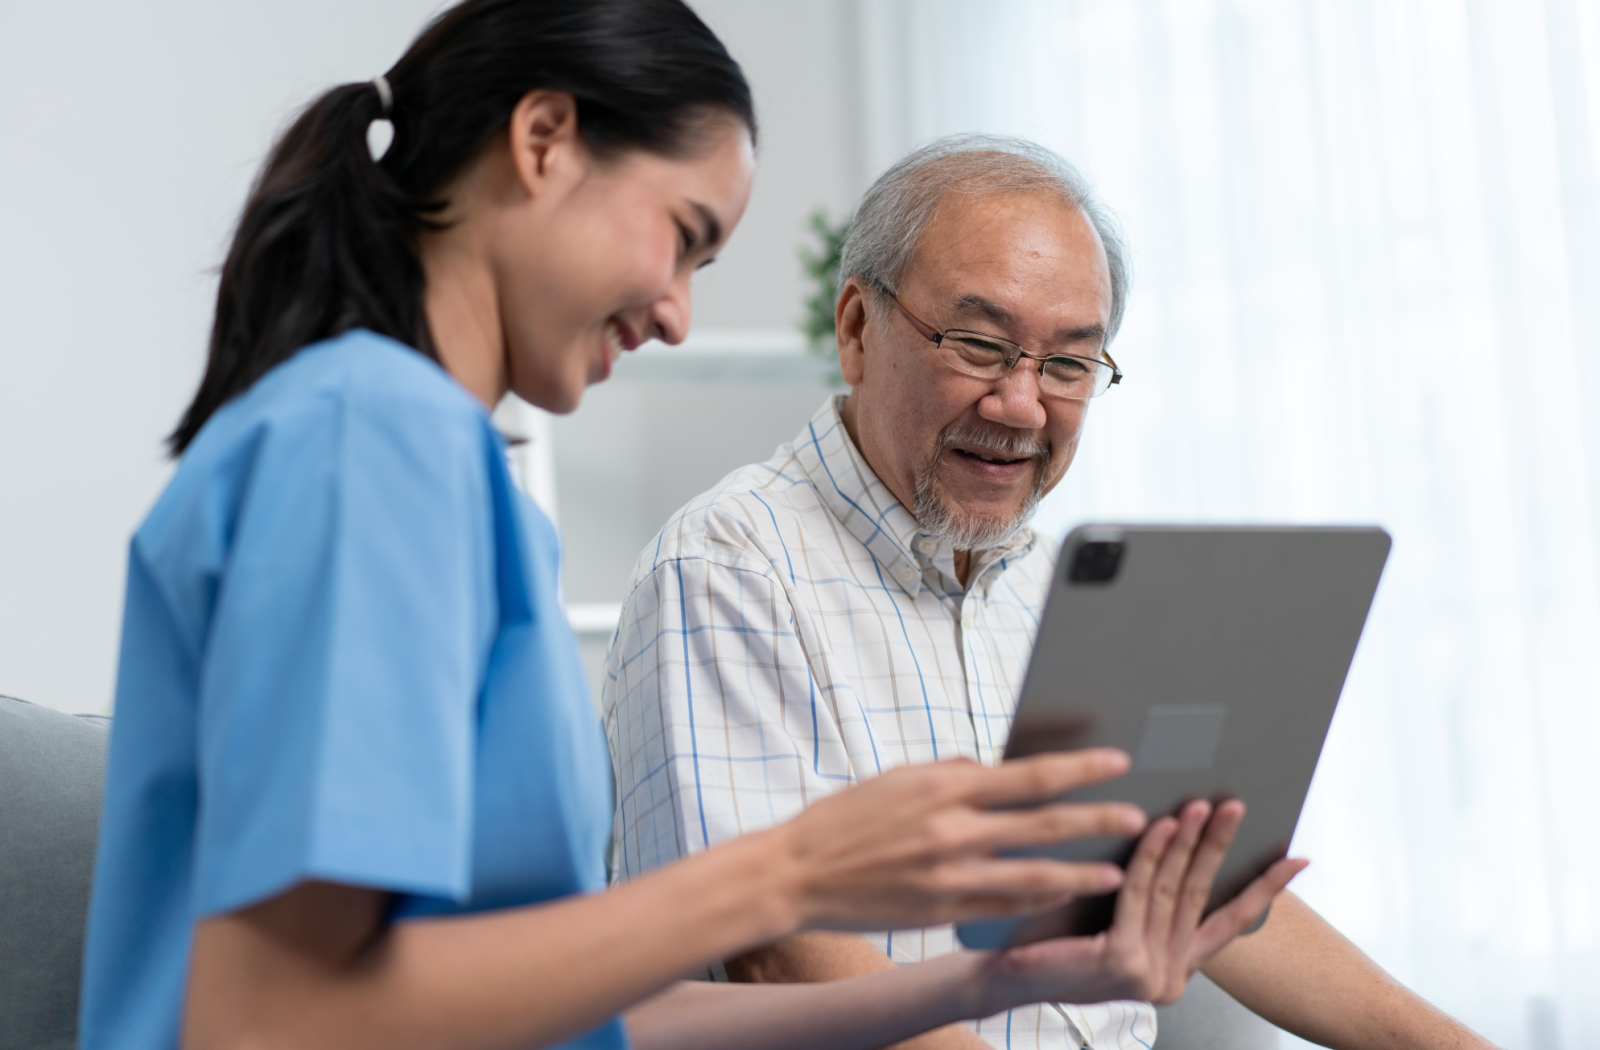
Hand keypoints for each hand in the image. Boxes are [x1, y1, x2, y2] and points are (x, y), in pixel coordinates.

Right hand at [767, 750, 1146, 932]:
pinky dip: (1037, 903)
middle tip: (1137, 816)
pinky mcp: (942, 912)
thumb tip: (991, 769)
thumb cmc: (845, 819)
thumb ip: (951, 774)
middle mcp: (954, 829)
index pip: (1029, 774)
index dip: (1080, 768)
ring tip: (1115, 872)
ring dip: (1080, 871)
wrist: (797, 871)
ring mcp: (950, 875)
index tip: (1117, 761)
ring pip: (1033, 874)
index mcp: (945, 786)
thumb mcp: (899, 778)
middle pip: (1043, 823)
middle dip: (1096, 818)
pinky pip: (1003, 907)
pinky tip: (1063, 899)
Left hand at [976, 798, 1306, 1010]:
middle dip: (1221, 846)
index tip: (1298, 860)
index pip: (1229, 924)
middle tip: (1236, 805)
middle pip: (1201, 896)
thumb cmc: (1053, 941)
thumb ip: (1148, 899)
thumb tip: (1177, 839)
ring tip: (1199, 806)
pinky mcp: (1123, 961)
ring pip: (1173, 891)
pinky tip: (1159, 826)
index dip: (1265, 890)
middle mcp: (1170, 977)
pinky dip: (1151, 856)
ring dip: (1189, 842)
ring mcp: (1149, 973)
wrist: (1005, 974)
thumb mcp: (1115, 923)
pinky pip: (1139, 894)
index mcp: (1175, 967)